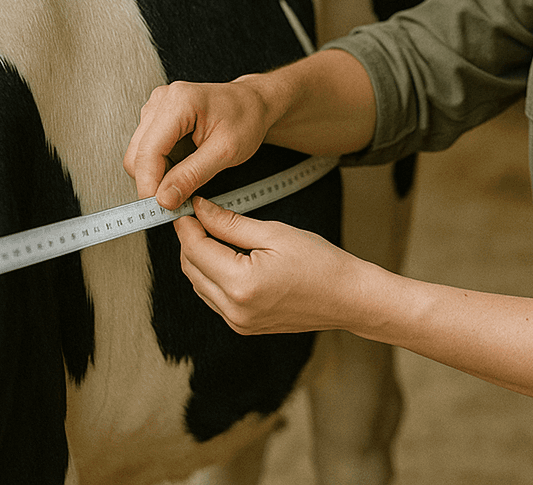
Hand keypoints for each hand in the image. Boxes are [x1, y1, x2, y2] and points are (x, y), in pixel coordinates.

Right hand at [124, 77, 278, 208]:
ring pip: (139, 155)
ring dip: (158, 174)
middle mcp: (162, 100)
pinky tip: (184, 165)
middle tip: (176, 199)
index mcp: (179, 101)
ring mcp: (157, 108)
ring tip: (189, 176)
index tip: (158, 207)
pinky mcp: (157, 118)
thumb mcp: (226, 151)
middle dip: (153, 182)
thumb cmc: (247, 117)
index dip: (149, 184)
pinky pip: (148, 151)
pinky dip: (162, 166)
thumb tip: (164, 198)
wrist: (254, 104)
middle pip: (137, 154)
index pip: (148, 150)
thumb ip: (192, 175)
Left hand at [175, 196, 363, 334]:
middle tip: (196, 215)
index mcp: (241, 284)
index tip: (186, 205)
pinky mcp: (244, 326)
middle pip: (192, 269)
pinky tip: (224, 256)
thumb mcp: (274, 233)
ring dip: (198, 259)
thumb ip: (231, 223)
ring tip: (210, 231)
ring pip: (199, 285)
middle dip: (189, 240)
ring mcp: (238, 322)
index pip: (196, 250)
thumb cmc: (319, 262)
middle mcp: (234, 309)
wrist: (347, 297)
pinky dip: (211, 276)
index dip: (187, 225)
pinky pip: (214, 298)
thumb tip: (200, 210)